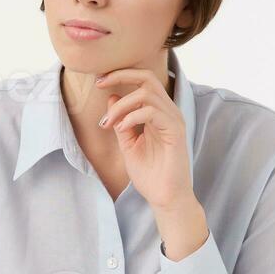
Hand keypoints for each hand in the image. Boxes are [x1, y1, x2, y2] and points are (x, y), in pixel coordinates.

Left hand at [94, 68, 192, 212]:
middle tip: (98, 84)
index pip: (143, 81)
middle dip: (120, 76)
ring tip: (108, 123)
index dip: (120, 75)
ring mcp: (174, 120)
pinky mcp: (176, 131)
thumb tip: (111, 97)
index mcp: (159, 112)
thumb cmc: (150, 174)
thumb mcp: (128, 144)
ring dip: (121, 105)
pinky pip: (152, 112)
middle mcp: (169, 112)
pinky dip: (132, 116)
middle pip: (147, 77)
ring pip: (146, 93)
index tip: (98, 81)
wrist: (165, 198)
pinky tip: (121, 128)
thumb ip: (121, 121)